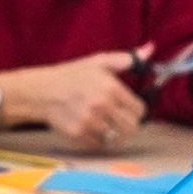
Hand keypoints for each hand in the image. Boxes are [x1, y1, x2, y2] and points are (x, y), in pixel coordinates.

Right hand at [0, 52, 146, 152]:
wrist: (41, 91)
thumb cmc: (72, 75)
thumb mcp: (99, 62)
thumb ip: (127, 59)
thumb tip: (151, 49)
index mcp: (110, 87)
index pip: (140, 110)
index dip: (138, 110)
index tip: (131, 109)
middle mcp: (102, 106)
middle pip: (132, 127)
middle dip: (129, 124)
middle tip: (121, 119)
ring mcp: (90, 122)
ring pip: (117, 138)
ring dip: (114, 132)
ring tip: (105, 123)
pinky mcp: (78, 134)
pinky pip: (100, 144)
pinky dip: (98, 139)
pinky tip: (92, 127)